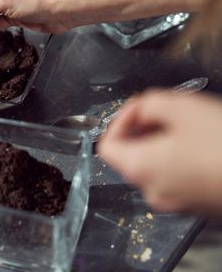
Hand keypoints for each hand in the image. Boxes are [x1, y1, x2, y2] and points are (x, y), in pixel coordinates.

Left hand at [97, 90, 221, 213]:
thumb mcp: (180, 107)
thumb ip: (146, 104)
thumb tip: (138, 110)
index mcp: (138, 167)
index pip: (105, 146)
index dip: (118, 122)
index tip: (137, 109)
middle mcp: (151, 189)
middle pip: (129, 155)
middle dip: (142, 129)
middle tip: (164, 111)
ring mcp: (174, 201)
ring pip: (154, 165)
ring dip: (161, 142)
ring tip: (187, 125)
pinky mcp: (195, 204)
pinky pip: (175, 177)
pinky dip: (178, 158)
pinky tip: (201, 144)